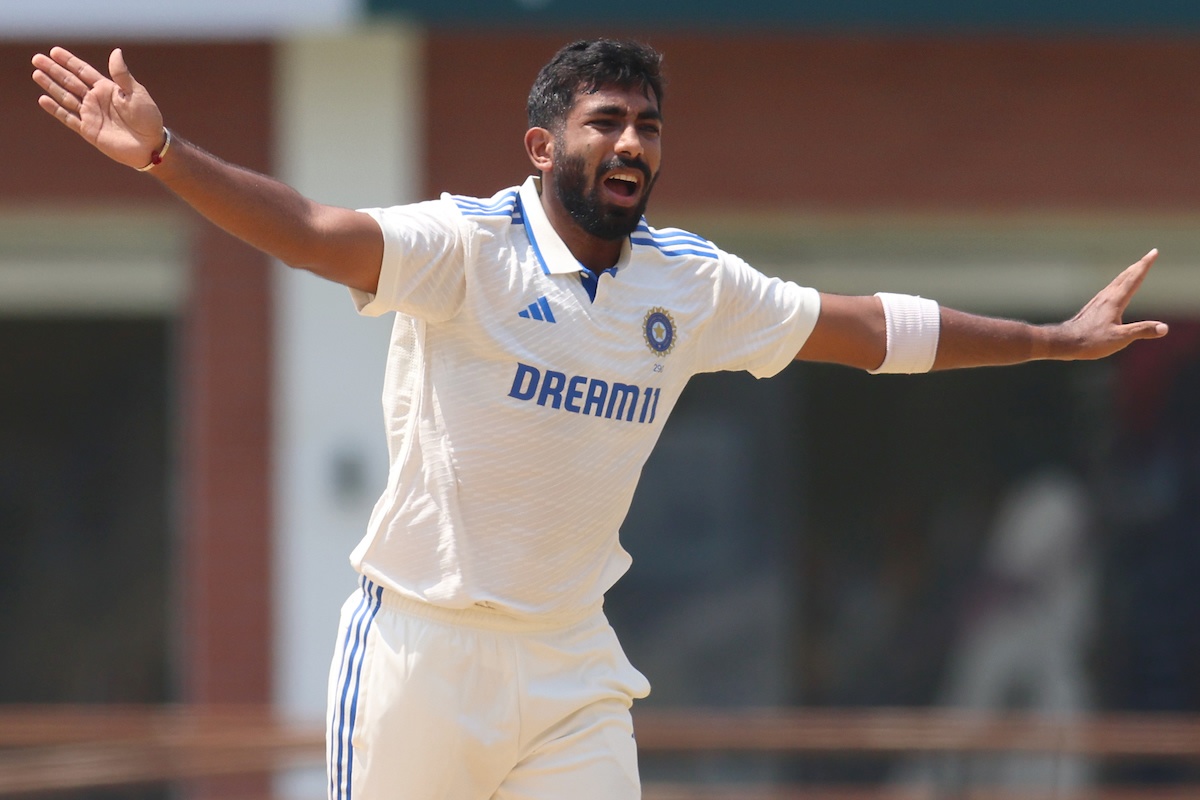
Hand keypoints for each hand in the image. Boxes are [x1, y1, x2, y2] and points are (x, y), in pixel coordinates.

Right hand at [32, 47, 164, 169]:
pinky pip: (68, 118)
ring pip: (66, 97)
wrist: (150, 146)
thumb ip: (122, 75)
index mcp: (107, 89)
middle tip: (37, 59)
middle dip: (54, 70)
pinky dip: (56, 110)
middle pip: (70, 82)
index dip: (69, 62)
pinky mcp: (89, 130)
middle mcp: (96, 100)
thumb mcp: (136, 93)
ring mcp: (91, 114)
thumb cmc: (148, 118)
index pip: (84, 71)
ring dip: (51, 86)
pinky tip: (43, 99)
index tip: (54, 51)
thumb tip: (116, 51)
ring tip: (36, 74)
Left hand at [1057, 249, 1167, 359]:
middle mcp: (1106, 297)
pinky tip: (1115, 290)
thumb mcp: (1120, 338)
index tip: (1153, 252)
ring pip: (1116, 282)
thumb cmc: (1090, 341)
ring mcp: (1098, 301)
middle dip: (1139, 265)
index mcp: (1115, 301)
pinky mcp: (1092, 308)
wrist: (1064, 343)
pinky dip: (1118, 284)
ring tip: (1135, 268)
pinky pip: (1109, 290)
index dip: (1145, 265)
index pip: (1134, 279)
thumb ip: (1141, 331)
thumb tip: (1164, 328)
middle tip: (1149, 255)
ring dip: (1128, 273)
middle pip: (1126, 276)